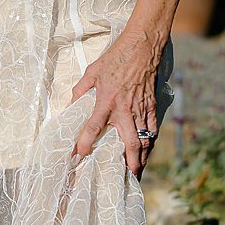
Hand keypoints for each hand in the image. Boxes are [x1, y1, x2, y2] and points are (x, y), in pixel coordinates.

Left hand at [71, 31, 164, 176]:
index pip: (94, 127)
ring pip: (143, 140)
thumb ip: (80, 90)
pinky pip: (152, 129)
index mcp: (107, 100)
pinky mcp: (152, 106)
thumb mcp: (92, 71)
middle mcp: (125, 109)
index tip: (78, 156)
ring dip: (141, 158)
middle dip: (128, 163)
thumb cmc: (116, 57)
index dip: (85, 143)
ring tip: (137, 172)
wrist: (142, 46)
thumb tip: (71, 104)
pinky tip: (147, 151)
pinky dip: (150, 143)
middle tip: (126, 178)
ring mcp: (141, 109)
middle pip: (128, 143)